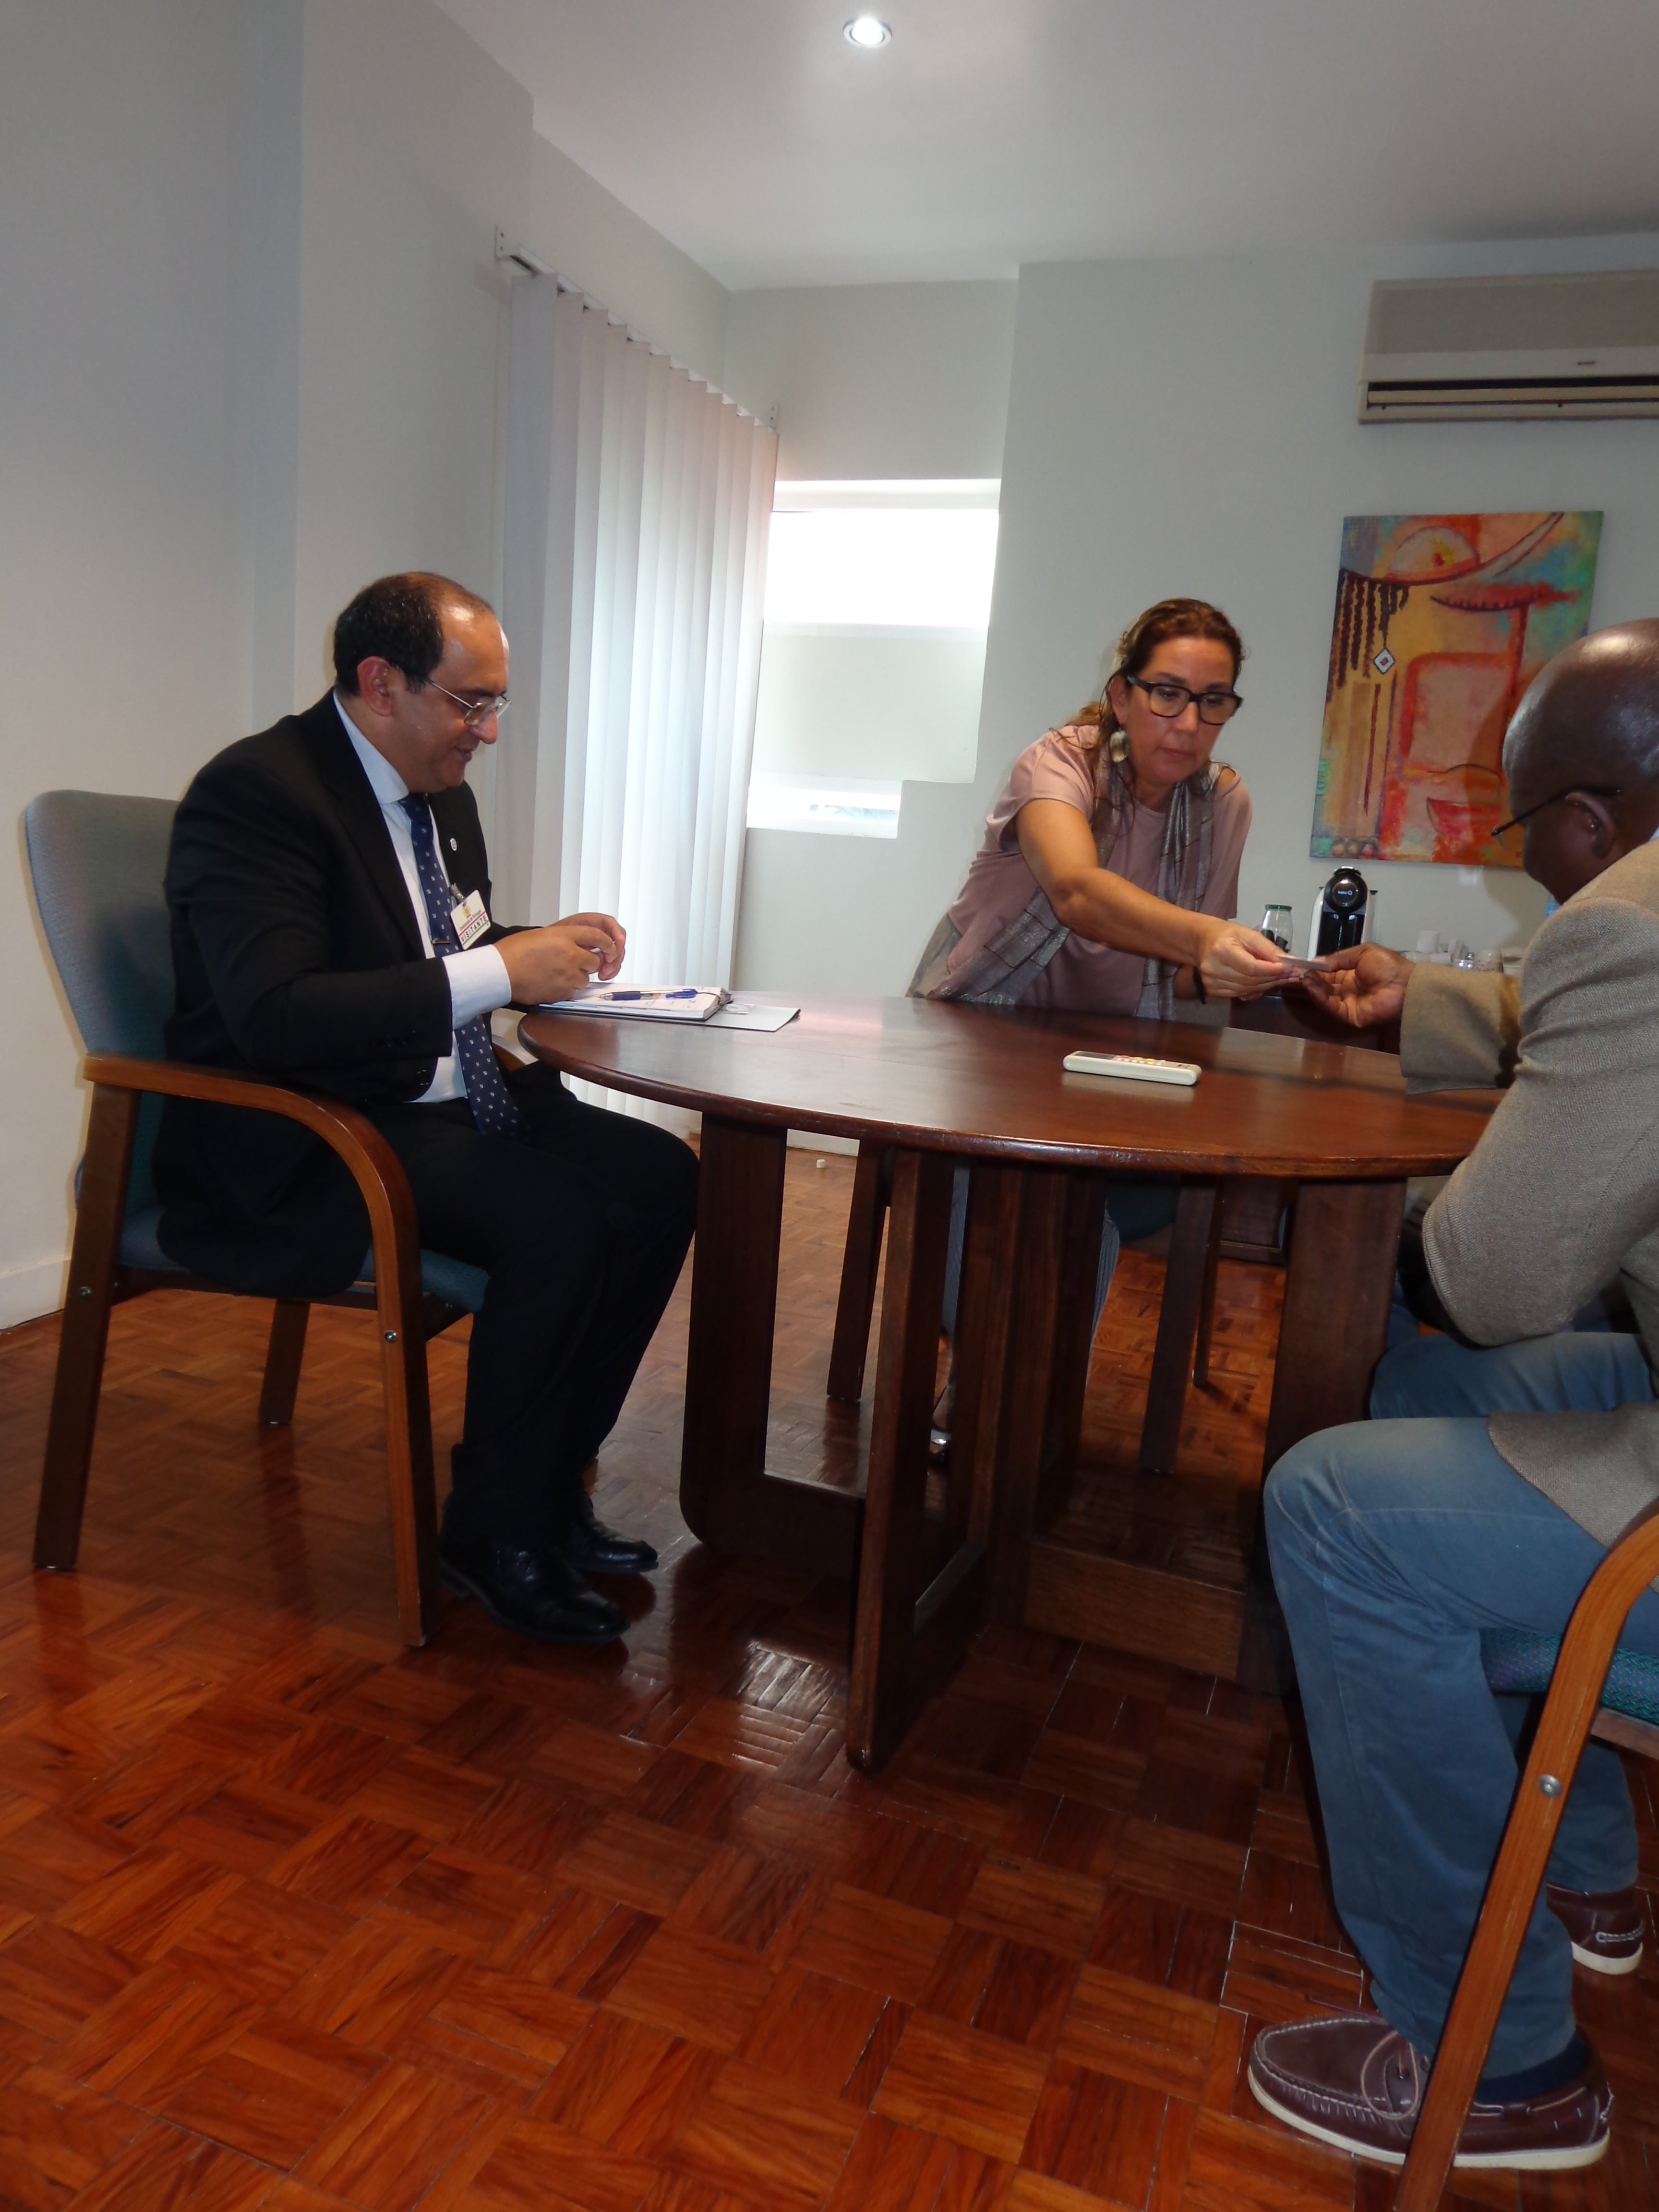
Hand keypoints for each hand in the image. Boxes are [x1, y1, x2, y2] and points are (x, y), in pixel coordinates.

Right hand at [498, 912, 626, 1002]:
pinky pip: (573, 991)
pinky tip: (550, 983)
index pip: (597, 936)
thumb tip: (575, 945)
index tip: (608, 947)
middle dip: (588, 963)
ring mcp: (568, 975)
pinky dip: (566, 989)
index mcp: (564, 936)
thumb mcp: (541, 935)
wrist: (501, 972)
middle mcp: (571, 954)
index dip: (606, 942)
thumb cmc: (514, 952)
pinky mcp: (563, 991)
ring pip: (585, 978)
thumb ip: (563, 939)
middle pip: (595, 961)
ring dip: (576, 977)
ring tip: (555, 974)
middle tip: (573, 964)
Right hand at [1194, 919, 1294, 999]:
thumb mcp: (1248, 934)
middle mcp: (1213, 968)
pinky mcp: (1212, 990)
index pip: (1251, 967)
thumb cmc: (1226, 935)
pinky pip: (1239, 994)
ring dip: (1267, 985)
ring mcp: (1211, 982)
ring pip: (1247, 990)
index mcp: (1221, 950)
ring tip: (1282, 979)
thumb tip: (1288, 961)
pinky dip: (1255, 990)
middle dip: (1274, 979)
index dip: (1272, 970)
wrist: (1202, 941)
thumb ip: (1267, 948)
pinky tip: (1265, 983)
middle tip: (1291, 975)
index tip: (1289, 969)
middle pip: (1250, 980)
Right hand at [1298, 943, 1410, 1027]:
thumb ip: (1339, 958)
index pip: (1330, 973)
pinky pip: (1332, 1007)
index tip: (1303, 965)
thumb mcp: (1362, 953)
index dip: (1317, 970)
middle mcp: (1348, 989)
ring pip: (1326, 997)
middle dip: (1312, 979)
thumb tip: (1318, 961)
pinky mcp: (1350, 1015)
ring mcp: (1348, 1003)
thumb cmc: (1387, 966)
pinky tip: (1312, 988)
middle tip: (1300, 972)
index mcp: (1352, 974)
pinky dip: (1321, 998)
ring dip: (1314, 988)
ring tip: (1304, 978)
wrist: (1405, 984)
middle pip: (1325, 986)